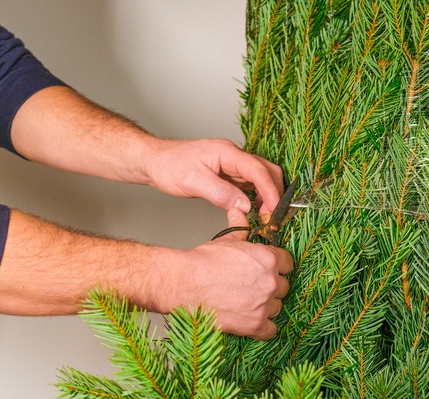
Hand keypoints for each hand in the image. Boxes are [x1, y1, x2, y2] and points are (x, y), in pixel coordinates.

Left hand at [138, 138, 283, 216]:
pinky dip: (256, 196)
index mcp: (227, 152)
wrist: (153, 161)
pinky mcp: (227, 173)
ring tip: (264, 215)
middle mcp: (233, 156)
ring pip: (260, 177)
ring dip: (267, 195)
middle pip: (266, 170)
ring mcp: (231, 164)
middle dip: (274, 192)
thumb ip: (221, 193)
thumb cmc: (168, 166)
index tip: (275, 209)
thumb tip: (245, 205)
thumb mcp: (193, 181)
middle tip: (272, 215)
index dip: (270, 190)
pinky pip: (249, 183)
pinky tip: (253, 209)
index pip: (258, 170)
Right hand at [156, 208, 292, 339]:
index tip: (268, 270)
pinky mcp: (255, 325)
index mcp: (268, 258)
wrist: (184, 284)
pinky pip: (271, 330)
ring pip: (277, 307)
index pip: (287, 263)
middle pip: (283, 286)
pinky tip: (251, 320)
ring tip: (248, 302)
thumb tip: (239, 211)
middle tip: (253, 287)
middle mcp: (270, 281)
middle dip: (271, 286)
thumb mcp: (225, 240)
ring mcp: (264, 305)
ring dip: (266, 306)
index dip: (277, 266)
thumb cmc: (201, 263)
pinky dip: (263, 327)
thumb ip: (240, 227)